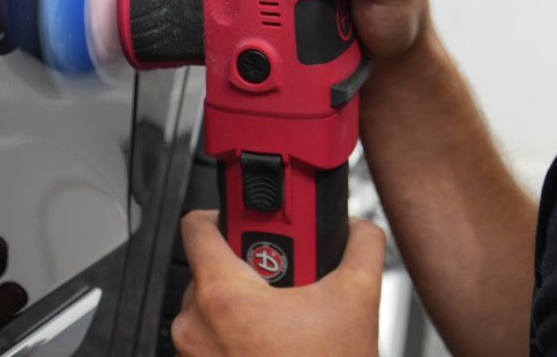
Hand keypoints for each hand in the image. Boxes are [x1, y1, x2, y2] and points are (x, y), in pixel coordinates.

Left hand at [171, 210, 383, 355]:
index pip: (196, 225)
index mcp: (222, 295)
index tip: (248, 219)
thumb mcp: (358, 300)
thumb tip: (359, 229)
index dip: (223, 212)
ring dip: (243, 305)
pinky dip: (237, 337)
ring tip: (283, 316)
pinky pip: (211, 341)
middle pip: (209, 267)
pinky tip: (274, 345)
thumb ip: (361, 246)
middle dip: (246, 266)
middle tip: (283, 275)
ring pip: (210, 307)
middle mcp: (195, 325)